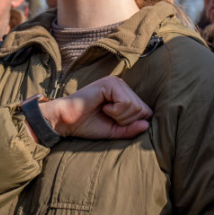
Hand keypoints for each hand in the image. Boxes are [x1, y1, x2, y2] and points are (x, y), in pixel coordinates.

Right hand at [36, 76, 151, 139]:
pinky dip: (115, 111)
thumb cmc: (88, 125)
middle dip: (126, 121)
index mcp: (126, 95)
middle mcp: (123, 86)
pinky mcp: (110, 83)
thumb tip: (147, 126)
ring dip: (120, 116)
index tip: (114, 122)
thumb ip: (131, 129)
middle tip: (108, 117)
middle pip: (142, 109)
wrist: (66, 121)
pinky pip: (125, 103)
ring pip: (135, 106)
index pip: (146, 112)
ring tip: (105, 112)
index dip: (132, 124)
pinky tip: (103, 107)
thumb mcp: (115, 131)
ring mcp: (117, 83)